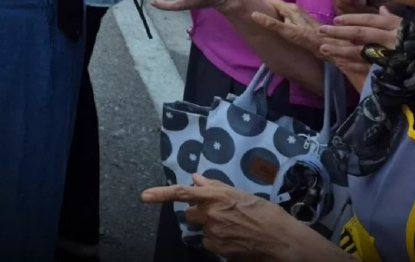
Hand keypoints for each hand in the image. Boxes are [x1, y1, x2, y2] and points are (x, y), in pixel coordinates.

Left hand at [141, 174, 320, 260]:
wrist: (282, 241)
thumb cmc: (266, 214)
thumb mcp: (241, 194)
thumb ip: (215, 187)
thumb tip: (195, 178)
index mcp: (217, 196)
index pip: (183, 193)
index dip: (161, 194)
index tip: (145, 196)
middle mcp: (211, 214)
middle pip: (191, 213)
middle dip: (200, 214)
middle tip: (221, 214)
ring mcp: (213, 232)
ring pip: (202, 229)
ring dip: (211, 228)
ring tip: (234, 227)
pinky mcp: (217, 248)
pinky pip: (209, 243)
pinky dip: (218, 241)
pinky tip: (235, 238)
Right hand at [249, 0, 321, 55]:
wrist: (328, 44)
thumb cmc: (307, 38)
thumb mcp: (287, 32)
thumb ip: (271, 23)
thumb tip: (253, 14)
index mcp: (289, 8)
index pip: (271, 0)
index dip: (263, 5)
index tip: (257, 14)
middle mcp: (295, 7)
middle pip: (276, 6)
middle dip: (269, 11)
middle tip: (262, 23)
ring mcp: (300, 13)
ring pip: (282, 11)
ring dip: (276, 17)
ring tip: (271, 28)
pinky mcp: (303, 19)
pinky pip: (288, 16)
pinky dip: (283, 21)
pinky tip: (283, 30)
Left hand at [318, 8, 401, 69]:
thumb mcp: (409, 25)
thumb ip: (394, 18)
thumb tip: (382, 8)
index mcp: (395, 26)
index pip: (370, 20)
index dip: (352, 19)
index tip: (335, 19)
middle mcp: (390, 39)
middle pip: (360, 34)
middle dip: (339, 32)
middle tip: (321, 31)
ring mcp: (388, 55)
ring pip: (360, 52)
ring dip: (340, 50)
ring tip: (324, 48)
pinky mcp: (388, 69)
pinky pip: (367, 67)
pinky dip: (352, 65)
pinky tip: (339, 63)